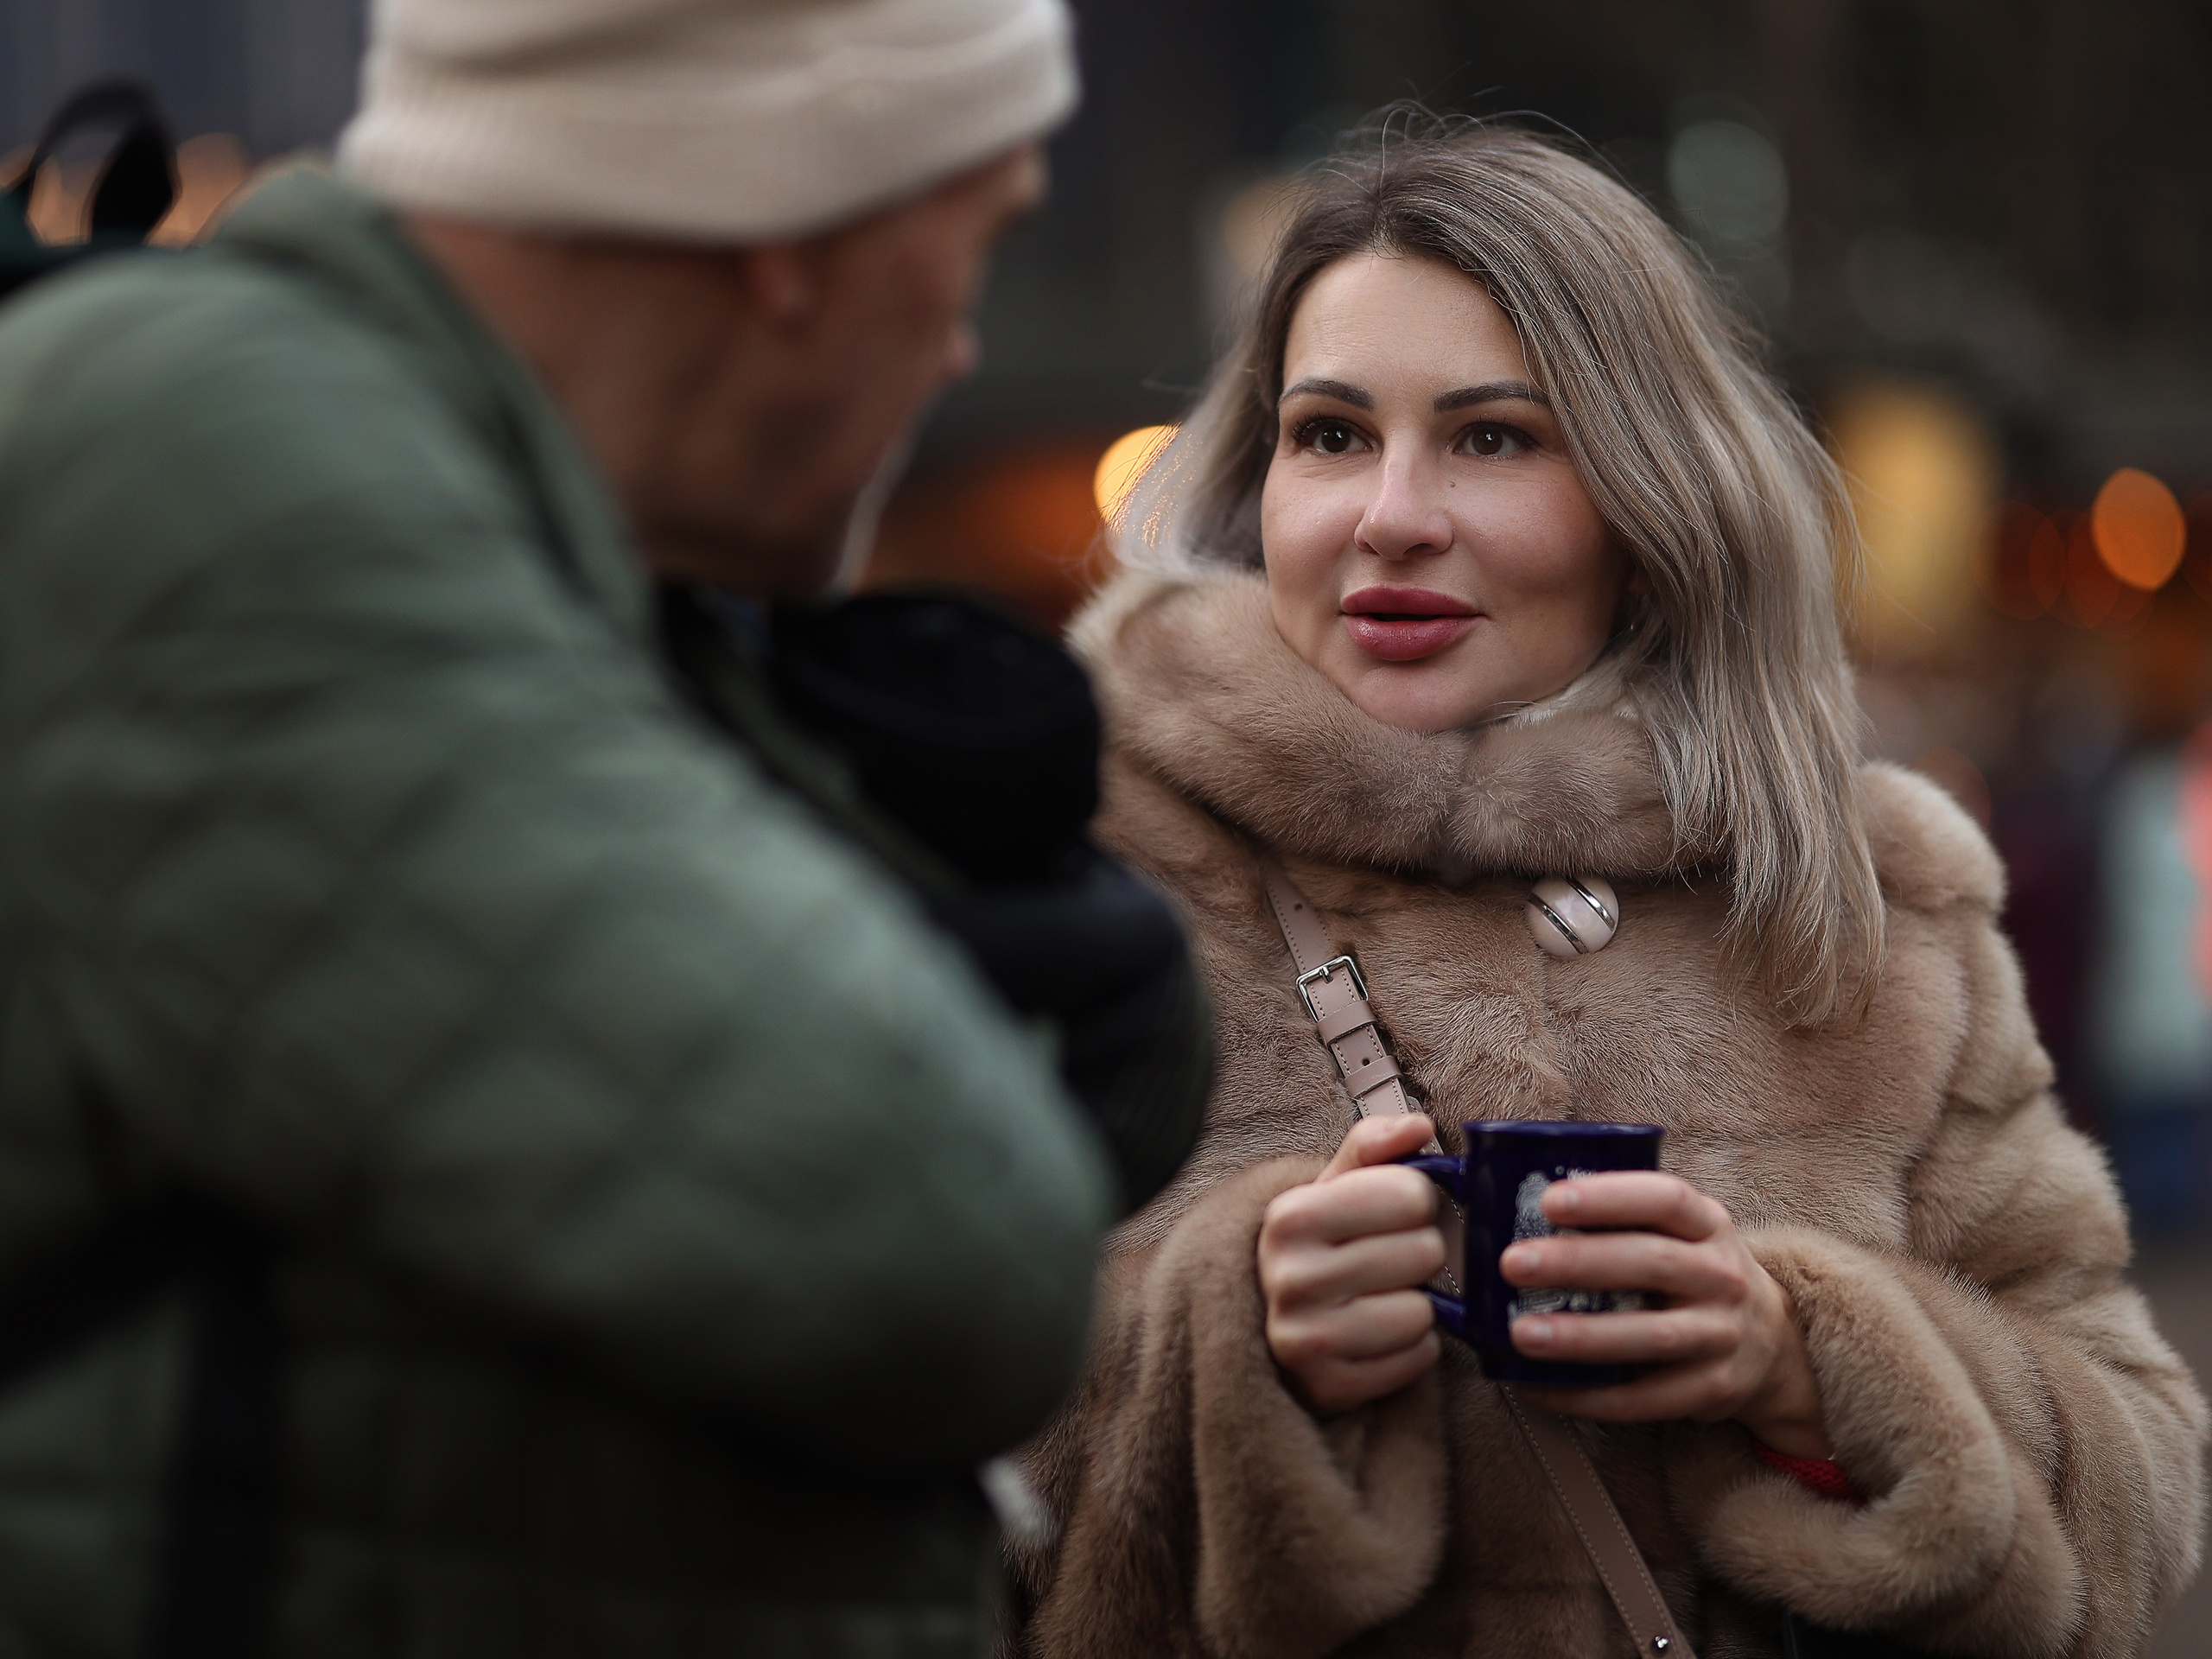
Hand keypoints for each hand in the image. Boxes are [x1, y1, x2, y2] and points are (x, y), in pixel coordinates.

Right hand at [1258, 1114, 1445, 1415]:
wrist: (1280, 1322)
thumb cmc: (1322, 1244)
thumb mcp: (1335, 1186)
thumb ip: (1374, 1145)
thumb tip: (1419, 1126)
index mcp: (1290, 1216)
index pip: (1411, 1194)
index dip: (1416, 1201)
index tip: (1393, 1212)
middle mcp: (1287, 1278)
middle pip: (1425, 1252)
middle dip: (1419, 1253)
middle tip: (1387, 1259)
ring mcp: (1303, 1338)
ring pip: (1422, 1311)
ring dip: (1415, 1305)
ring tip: (1379, 1298)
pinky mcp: (1327, 1386)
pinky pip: (1418, 1359)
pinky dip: (1411, 1349)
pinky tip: (1378, 1336)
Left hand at [1501, 1172, 1830, 1457]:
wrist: (1770, 1342)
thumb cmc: (1693, 1273)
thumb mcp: (1681, 1232)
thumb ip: (1620, 1216)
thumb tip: (1508, 1201)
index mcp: (1708, 1224)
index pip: (1666, 1199)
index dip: (1609, 1197)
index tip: (1550, 1201)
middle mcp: (1722, 1276)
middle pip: (1651, 1263)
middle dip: (1578, 1263)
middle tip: (1513, 1264)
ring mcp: (1722, 1335)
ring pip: (1651, 1336)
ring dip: (1581, 1336)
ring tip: (1521, 1333)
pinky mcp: (1713, 1390)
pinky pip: (1645, 1399)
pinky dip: (1588, 1396)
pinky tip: (1539, 1387)